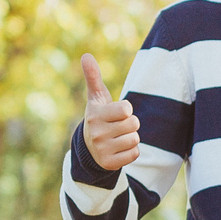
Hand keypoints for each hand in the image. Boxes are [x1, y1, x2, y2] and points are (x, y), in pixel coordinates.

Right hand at [80, 53, 140, 172]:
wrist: (89, 148)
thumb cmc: (99, 117)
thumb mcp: (96, 98)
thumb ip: (93, 77)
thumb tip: (86, 55)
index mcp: (95, 115)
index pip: (127, 109)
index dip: (126, 109)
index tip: (116, 113)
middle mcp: (97, 133)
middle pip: (134, 124)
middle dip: (130, 124)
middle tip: (118, 126)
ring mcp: (103, 150)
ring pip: (135, 139)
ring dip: (131, 138)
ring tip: (118, 137)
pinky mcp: (109, 163)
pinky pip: (134, 154)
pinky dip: (131, 151)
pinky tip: (119, 149)